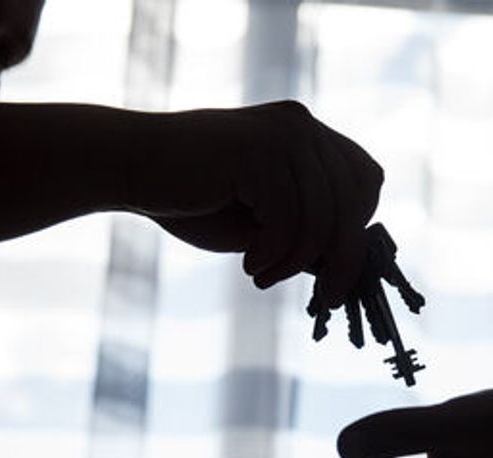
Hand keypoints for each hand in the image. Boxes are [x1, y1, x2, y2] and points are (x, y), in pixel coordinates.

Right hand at [124, 100, 382, 306]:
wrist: (125, 167)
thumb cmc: (191, 198)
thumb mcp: (262, 218)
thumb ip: (305, 230)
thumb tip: (347, 266)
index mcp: (306, 133)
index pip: (367, 178)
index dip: (358, 227)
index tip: (334, 270)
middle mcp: (301, 125)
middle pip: (355, 200)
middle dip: (341, 257)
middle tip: (324, 297)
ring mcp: (282, 134)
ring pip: (323, 218)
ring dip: (295, 262)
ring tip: (261, 276)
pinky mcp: (257, 152)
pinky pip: (290, 221)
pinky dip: (273, 254)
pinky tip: (248, 265)